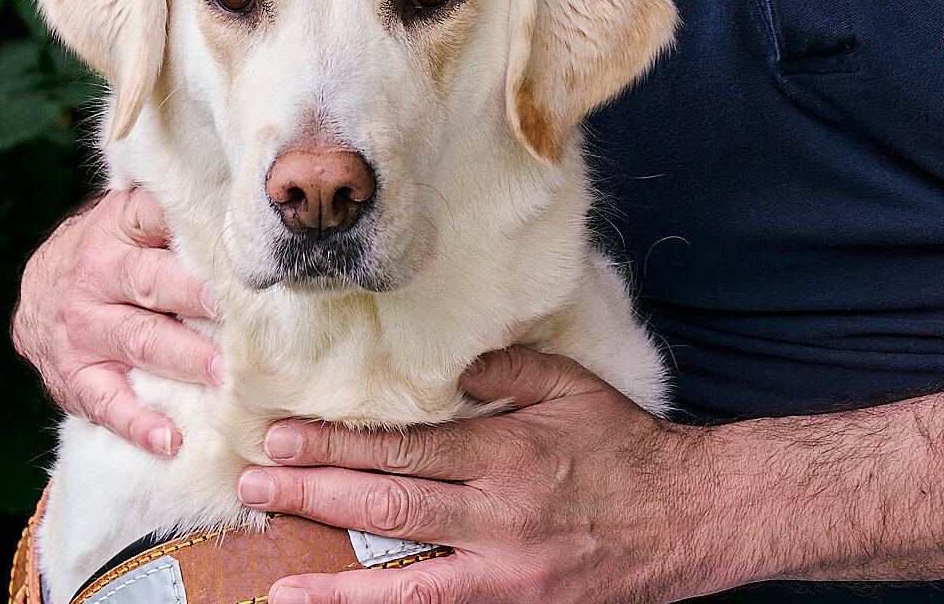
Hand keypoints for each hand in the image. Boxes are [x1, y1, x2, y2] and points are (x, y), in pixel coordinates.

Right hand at [11, 187, 222, 455]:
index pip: (154, 219)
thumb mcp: (132, 218)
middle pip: (151, 283)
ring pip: (139, 341)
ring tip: (224, 374)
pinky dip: (139, 424)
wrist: (39, 292)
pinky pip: (107, 402)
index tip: (234, 254)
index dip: (193, 235)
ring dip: (184, 359)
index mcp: (117, 227)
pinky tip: (171, 438)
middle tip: (242, 318)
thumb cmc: (111, 251)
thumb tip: (244, 212)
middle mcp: (96, 274)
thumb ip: (175, 215)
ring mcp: (82, 328)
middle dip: (196, 299)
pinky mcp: (74, 376)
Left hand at [235, 346, 729, 603]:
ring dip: (334, 575)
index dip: (337, 444)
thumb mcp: (570, 385)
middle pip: (388, 505)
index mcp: (506, 450)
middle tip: (255, 483)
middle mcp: (497, 513)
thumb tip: (448, 368)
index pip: (404, 446)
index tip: (283, 435)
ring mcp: (504, 569)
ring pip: (403, 575)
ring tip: (278, 573)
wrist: (688, 517)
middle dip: (314, 494)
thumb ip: (506, 370)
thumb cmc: (626, 444)